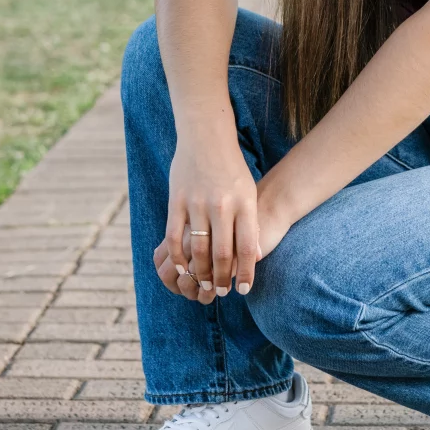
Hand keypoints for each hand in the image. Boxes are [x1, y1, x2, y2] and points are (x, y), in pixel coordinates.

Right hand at [154, 139, 260, 301]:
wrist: (207, 137)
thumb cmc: (232, 169)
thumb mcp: (248, 194)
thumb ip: (249, 223)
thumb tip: (255, 257)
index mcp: (245, 204)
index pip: (248, 248)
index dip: (246, 273)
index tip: (244, 290)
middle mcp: (222, 205)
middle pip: (223, 254)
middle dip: (222, 279)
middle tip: (220, 292)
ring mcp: (198, 203)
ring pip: (198, 249)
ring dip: (200, 272)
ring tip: (203, 284)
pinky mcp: (177, 200)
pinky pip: (174, 236)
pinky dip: (177, 257)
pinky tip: (181, 268)